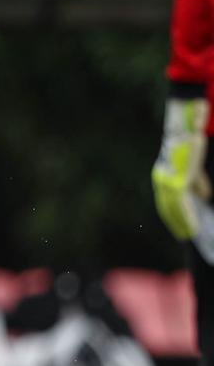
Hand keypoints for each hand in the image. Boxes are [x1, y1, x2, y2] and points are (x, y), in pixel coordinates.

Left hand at [151, 97, 208, 239]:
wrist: (187, 130)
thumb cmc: (191, 145)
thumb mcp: (194, 168)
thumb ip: (197, 183)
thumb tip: (204, 197)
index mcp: (164, 177)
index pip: (166, 201)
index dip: (174, 215)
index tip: (180, 226)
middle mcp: (162, 181)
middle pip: (167, 208)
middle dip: (176, 222)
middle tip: (184, 235)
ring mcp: (167, 182)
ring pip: (173, 209)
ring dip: (181, 223)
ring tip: (189, 234)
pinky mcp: (176, 181)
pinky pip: (181, 205)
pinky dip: (187, 217)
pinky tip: (192, 227)